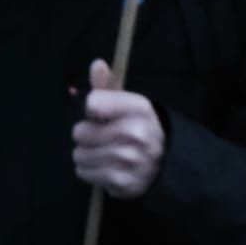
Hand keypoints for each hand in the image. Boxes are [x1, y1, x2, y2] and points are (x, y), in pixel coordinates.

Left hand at [73, 59, 164, 199]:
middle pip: (80, 132)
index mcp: (139, 107)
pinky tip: (105, 166)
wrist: (166, 162)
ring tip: (104, 152)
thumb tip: (96, 64)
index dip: (90, 109)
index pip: (92, 103)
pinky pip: (84, 172)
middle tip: (102, 136)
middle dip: (86, 135)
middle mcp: (137, 132)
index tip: (99, 114)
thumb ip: (108, 86)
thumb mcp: (128, 104)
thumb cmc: (139, 128)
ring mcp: (130, 158)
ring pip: (79, 154)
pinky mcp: (122, 181)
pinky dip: (90, 171)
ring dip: (86, 155)